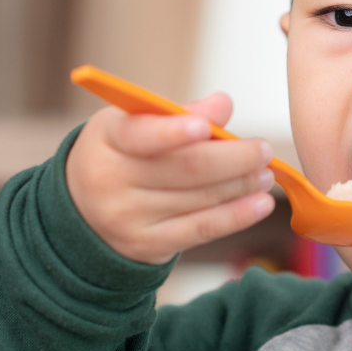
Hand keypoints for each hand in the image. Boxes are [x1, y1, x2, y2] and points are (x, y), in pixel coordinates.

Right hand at [65, 92, 276, 264]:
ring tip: (266, 173)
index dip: (173, 131)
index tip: (207, 126)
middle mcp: (111, 180)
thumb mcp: (134, 125)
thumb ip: (176, 114)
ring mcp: (128, 217)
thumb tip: (222, 106)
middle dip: (233, 158)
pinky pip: (201, 229)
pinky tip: (260, 204)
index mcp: (107, 139)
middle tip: (262, 150)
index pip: (140, 134)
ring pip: (199, 199)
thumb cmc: (121, 155)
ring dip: (241, 185)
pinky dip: (237, 216)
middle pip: (184, 168)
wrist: (85, 211)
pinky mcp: (148, 245)